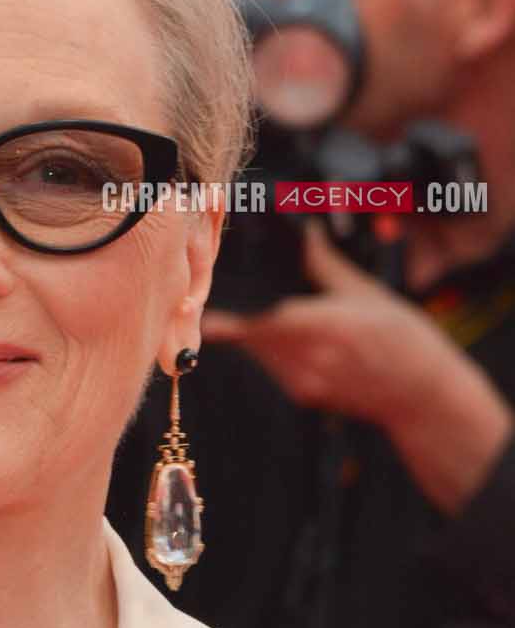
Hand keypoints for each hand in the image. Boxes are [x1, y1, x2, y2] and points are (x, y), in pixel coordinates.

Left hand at [203, 224, 513, 512]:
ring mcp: (303, 381)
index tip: (204, 307)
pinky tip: (294, 336)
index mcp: (322, 327)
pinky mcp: (303, 396)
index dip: (226, 317)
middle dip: (237, 316)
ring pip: (258, 352)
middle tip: (226, 294)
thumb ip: (324, 264)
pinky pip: (273, 366)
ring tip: (269, 311)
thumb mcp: (365, 293)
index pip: (258, 323)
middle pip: (250, 336)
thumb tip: (305, 231)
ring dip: (254, 333)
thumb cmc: (402, 339)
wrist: (422, 395)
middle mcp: (307, 359)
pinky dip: (272, 350)